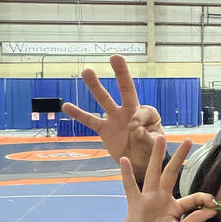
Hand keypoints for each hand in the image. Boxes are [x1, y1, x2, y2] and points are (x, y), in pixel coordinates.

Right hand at [63, 54, 164, 184]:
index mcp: (147, 115)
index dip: (138, 118)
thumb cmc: (152, 152)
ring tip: (86, 71)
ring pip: (104, 100)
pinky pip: (91, 121)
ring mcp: (116, 119)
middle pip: (126, 90)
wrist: (139, 164)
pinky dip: (79, 115)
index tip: (134, 128)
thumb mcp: (154, 147)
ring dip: (96, 86)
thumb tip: (135, 129)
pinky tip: (66, 106)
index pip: (143, 111)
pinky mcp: (104, 129)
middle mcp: (131, 112)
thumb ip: (146, 138)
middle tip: (115, 57)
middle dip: (121, 74)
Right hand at [120, 136, 215, 221]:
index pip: (192, 197)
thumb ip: (194, 221)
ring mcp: (148, 199)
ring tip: (160, 138)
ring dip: (157, 156)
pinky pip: (130, 187)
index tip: (214, 203)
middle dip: (179, 157)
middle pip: (172, 173)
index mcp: (176, 207)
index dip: (204, 198)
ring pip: (154, 173)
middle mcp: (163, 198)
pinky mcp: (135, 204)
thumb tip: (213, 211)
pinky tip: (124, 160)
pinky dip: (127, 174)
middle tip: (187, 141)